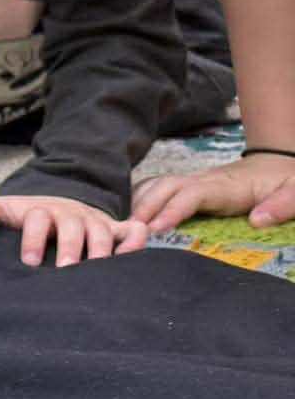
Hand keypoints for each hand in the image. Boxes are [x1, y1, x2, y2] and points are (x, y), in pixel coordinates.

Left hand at [0, 194, 149, 266]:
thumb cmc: (24, 216)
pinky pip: (132, 231)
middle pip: (73, 227)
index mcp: (41, 212)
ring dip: (101, 250)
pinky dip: (136, 241)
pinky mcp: (113, 230)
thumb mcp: (1, 210)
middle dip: (70, 247)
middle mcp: (70, 216)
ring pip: (102, 232)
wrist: (54, 204)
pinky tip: (130, 258)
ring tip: (97, 271)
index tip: (30, 261)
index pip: (38, 219)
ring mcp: (93, 222)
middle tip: (65, 269)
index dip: (34, 238)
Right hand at [131, 153, 294, 232]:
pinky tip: (129, 217)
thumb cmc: (285, 180)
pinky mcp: (189, 186)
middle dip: (143, 208)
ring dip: (137, 204)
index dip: (171, 210)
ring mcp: (193, 181)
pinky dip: (139, 199)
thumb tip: (257, 221)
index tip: (154, 229)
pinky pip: (156, 188)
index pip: (191, 194)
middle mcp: (203, 180)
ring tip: (121, 229)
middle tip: (126, 235)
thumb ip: (281, 205)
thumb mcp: (294, 191)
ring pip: (156, 186)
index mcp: (225, 186)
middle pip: (164, 187)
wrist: (279, 163)